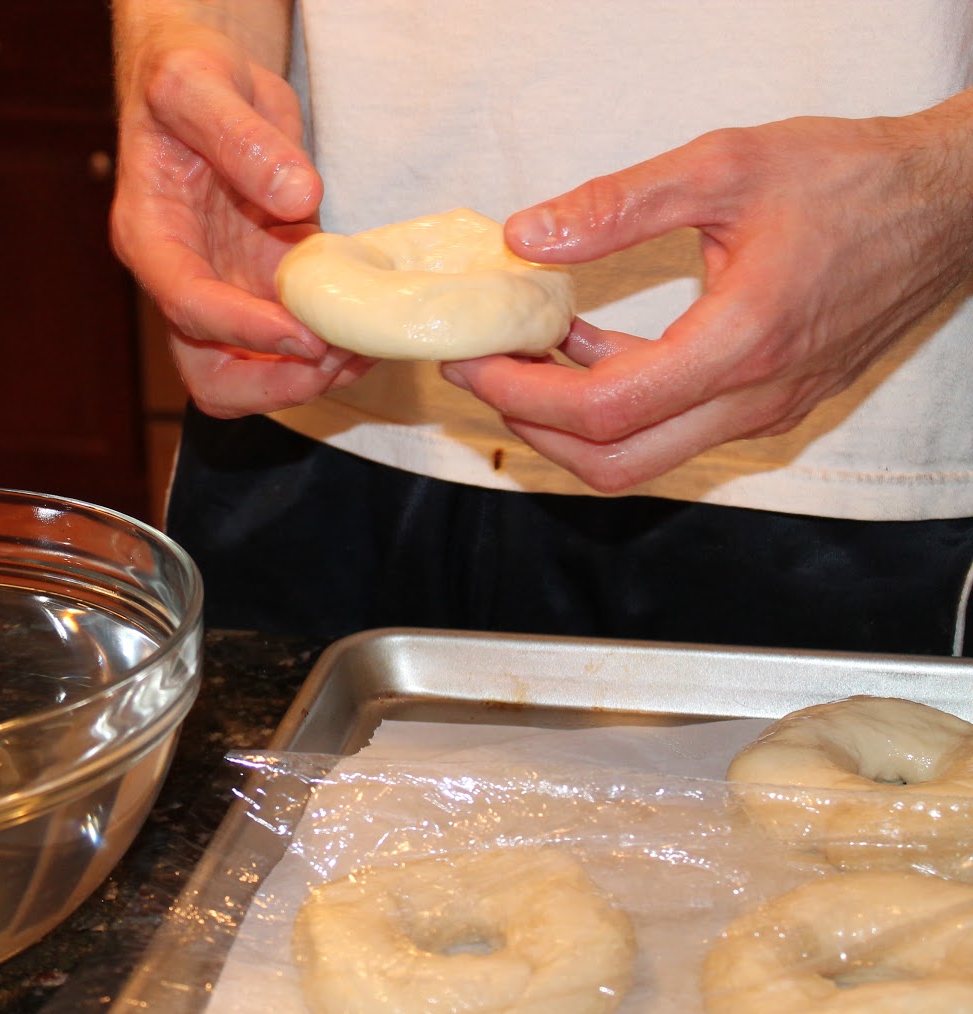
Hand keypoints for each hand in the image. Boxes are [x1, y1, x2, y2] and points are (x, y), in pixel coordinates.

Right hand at [110, 5, 372, 416]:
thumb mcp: (199, 82)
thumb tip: (294, 195)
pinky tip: (372, 328)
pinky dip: (332, 343)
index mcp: (151, 236)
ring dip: (308, 374)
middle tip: (334, 360)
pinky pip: (295, 334)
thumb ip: (239, 136)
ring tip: (364, 349)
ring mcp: (226, 284)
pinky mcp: (265, 279)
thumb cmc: (184, 72)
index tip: (304, 335)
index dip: (244, 331)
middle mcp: (183, 275)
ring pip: (255, 370)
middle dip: (272, 383)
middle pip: (209, 373)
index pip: (188, 305)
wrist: (204, 74)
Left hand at [441, 93, 972, 491]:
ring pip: (645, 457)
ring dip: (572, 422)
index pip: (603, 410)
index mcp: (743, 342)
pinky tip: (589, 347)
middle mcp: (757, 398)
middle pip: (615, 463)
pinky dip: (619, 406)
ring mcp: (767, 410)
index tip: (473, 361)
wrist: (950, 204)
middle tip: (482, 375)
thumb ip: (618, 204)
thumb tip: (528, 237)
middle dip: (532, 428)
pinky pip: (676, 431)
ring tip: (523, 357)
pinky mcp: (772, 405)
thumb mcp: (725, 165)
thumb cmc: (851, 179)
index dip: (522, 395)